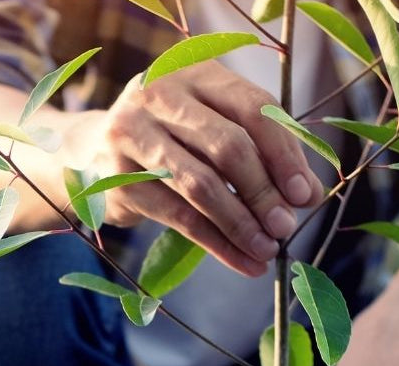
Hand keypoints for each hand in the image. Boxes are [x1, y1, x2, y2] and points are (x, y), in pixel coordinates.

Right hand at [57, 61, 325, 276]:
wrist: (91, 150)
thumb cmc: (172, 138)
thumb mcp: (215, 129)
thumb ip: (263, 152)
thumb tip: (308, 195)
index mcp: (195, 72)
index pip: (251, 107)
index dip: (283, 153)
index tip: (304, 194)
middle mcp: (158, 95)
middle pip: (227, 145)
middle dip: (263, 192)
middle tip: (286, 227)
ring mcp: (132, 134)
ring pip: (200, 184)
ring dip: (241, 223)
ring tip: (267, 250)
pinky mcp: (117, 178)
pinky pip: (178, 216)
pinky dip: (216, 243)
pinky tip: (242, 261)